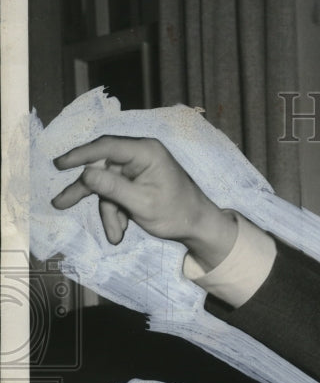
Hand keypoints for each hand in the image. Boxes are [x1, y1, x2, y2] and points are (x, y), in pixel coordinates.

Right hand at [52, 135, 237, 269]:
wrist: (198, 227)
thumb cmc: (177, 213)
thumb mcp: (142, 204)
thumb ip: (113, 188)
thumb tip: (85, 174)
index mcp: (146, 152)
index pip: (106, 147)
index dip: (80, 154)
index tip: (59, 164)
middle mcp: (140, 155)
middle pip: (101, 168)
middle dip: (88, 192)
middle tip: (60, 203)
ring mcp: (137, 168)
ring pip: (107, 186)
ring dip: (109, 211)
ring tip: (115, 235)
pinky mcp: (136, 182)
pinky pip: (116, 194)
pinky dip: (116, 213)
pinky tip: (120, 233)